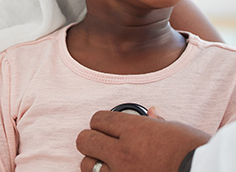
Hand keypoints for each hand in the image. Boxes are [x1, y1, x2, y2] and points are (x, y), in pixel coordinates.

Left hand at [76, 110, 210, 171]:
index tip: (104, 126)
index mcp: (133, 129)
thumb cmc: (193, 151)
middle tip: (99, 142)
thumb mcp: (175, 130)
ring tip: (103, 162)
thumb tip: (152, 112)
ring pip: (87, 165)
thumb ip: (155, 122)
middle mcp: (123, 151)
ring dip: (92, 162)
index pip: (98, 119)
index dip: (99, 121)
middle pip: (85, 140)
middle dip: (90, 139)